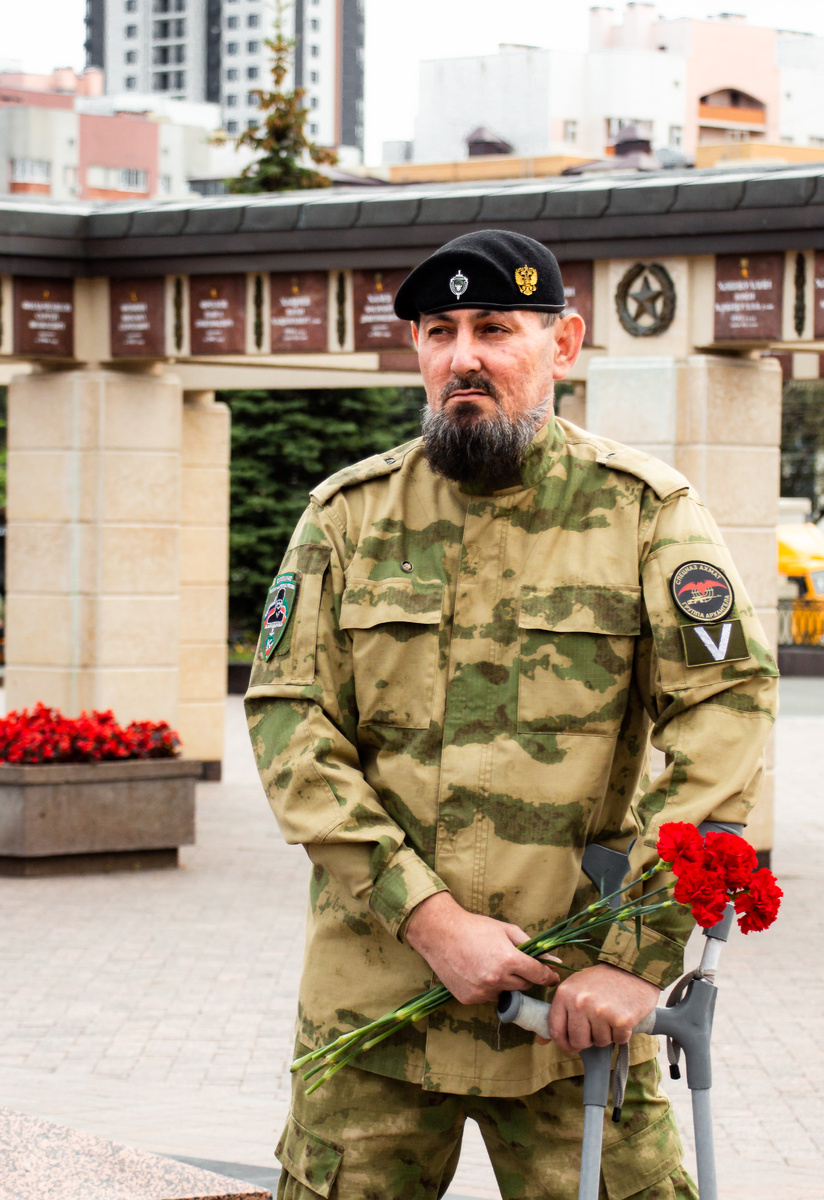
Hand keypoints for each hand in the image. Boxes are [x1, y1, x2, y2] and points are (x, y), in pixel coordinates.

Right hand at [405, 892, 558, 1005]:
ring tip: (490, 965)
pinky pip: (489, 997)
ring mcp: (482, 991)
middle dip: (523, 975)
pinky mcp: (470, 999)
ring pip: (507, 993)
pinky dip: (488, 988)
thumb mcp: (507, 930)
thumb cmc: (476, 927)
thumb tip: (556, 961)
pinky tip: (477, 972)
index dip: (549, 976)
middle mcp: (497, 979)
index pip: (539, 975)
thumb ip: (533, 946)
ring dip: (505, 983)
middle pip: (525, 986)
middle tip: (512, 962)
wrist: (440, 934)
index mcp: (509, 959)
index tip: (552, 976)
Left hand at [543, 963, 658, 1052]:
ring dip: (606, 1035)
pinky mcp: (621, 1020)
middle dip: (587, 1040)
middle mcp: (580, 1003)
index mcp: (565, 993)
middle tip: (596, 1026)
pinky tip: (622, 1016)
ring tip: (610, 1015)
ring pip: (599, 1042)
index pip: (556, 1030)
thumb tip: (541, 1042)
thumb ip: (560, 1013)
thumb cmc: (602, 981)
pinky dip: (621, 1034)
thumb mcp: (576, 989)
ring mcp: (600, 1012)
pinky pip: (618, 1040)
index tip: (571, 1045)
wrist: (633, 969)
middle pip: (577, 1041)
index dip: (563, 1043)